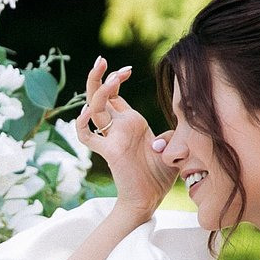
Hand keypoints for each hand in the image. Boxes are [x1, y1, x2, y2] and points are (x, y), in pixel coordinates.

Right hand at [74, 56, 175, 221]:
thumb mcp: (173, 148)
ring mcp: (111, 138)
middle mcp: (118, 128)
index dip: (116, 79)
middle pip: (100, 96)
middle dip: (99, 76)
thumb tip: (177, 125)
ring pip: (95, 109)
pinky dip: (82, 125)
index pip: (115, 95)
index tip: (127, 69)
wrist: (149, 200)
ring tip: (111, 77)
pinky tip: (86, 112)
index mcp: (131, 123)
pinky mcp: (109, 151)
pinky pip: (87, 137)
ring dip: (99, 91)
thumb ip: (173, 133)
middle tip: (101, 59)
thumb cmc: (160, 176)